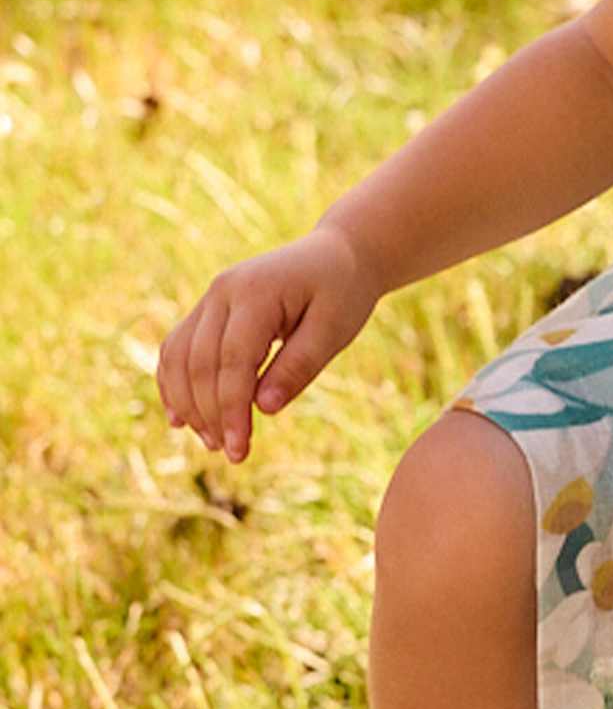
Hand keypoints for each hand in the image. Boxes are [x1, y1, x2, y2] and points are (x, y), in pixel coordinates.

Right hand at [156, 224, 382, 462]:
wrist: (337, 254)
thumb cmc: (342, 292)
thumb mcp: (335, 329)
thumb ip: (299, 366)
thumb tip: (262, 409)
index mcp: (256, 292)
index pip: (232, 361)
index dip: (231, 409)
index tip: (240, 450)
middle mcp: (222, 291)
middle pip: (200, 363)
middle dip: (211, 414)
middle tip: (232, 454)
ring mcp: (210, 298)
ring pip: (178, 357)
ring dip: (188, 404)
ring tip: (212, 442)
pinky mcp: (207, 308)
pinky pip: (177, 347)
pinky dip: (173, 383)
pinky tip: (181, 420)